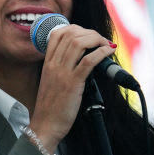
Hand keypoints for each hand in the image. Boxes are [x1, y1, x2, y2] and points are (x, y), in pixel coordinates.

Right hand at [27, 24, 115, 154]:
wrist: (45, 126)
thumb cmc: (50, 107)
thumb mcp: (51, 82)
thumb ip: (61, 69)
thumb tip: (81, 60)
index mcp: (47, 62)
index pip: (57, 33)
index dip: (75, 28)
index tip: (87, 35)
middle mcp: (53, 64)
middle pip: (71, 34)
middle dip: (90, 33)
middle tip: (101, 40)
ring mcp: (62, 72)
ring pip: (79, 43)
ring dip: (97, 39)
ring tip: (106, 45)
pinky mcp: (73, 83)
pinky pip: (89, 61)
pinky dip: (101, 53)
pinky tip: (108, 53)